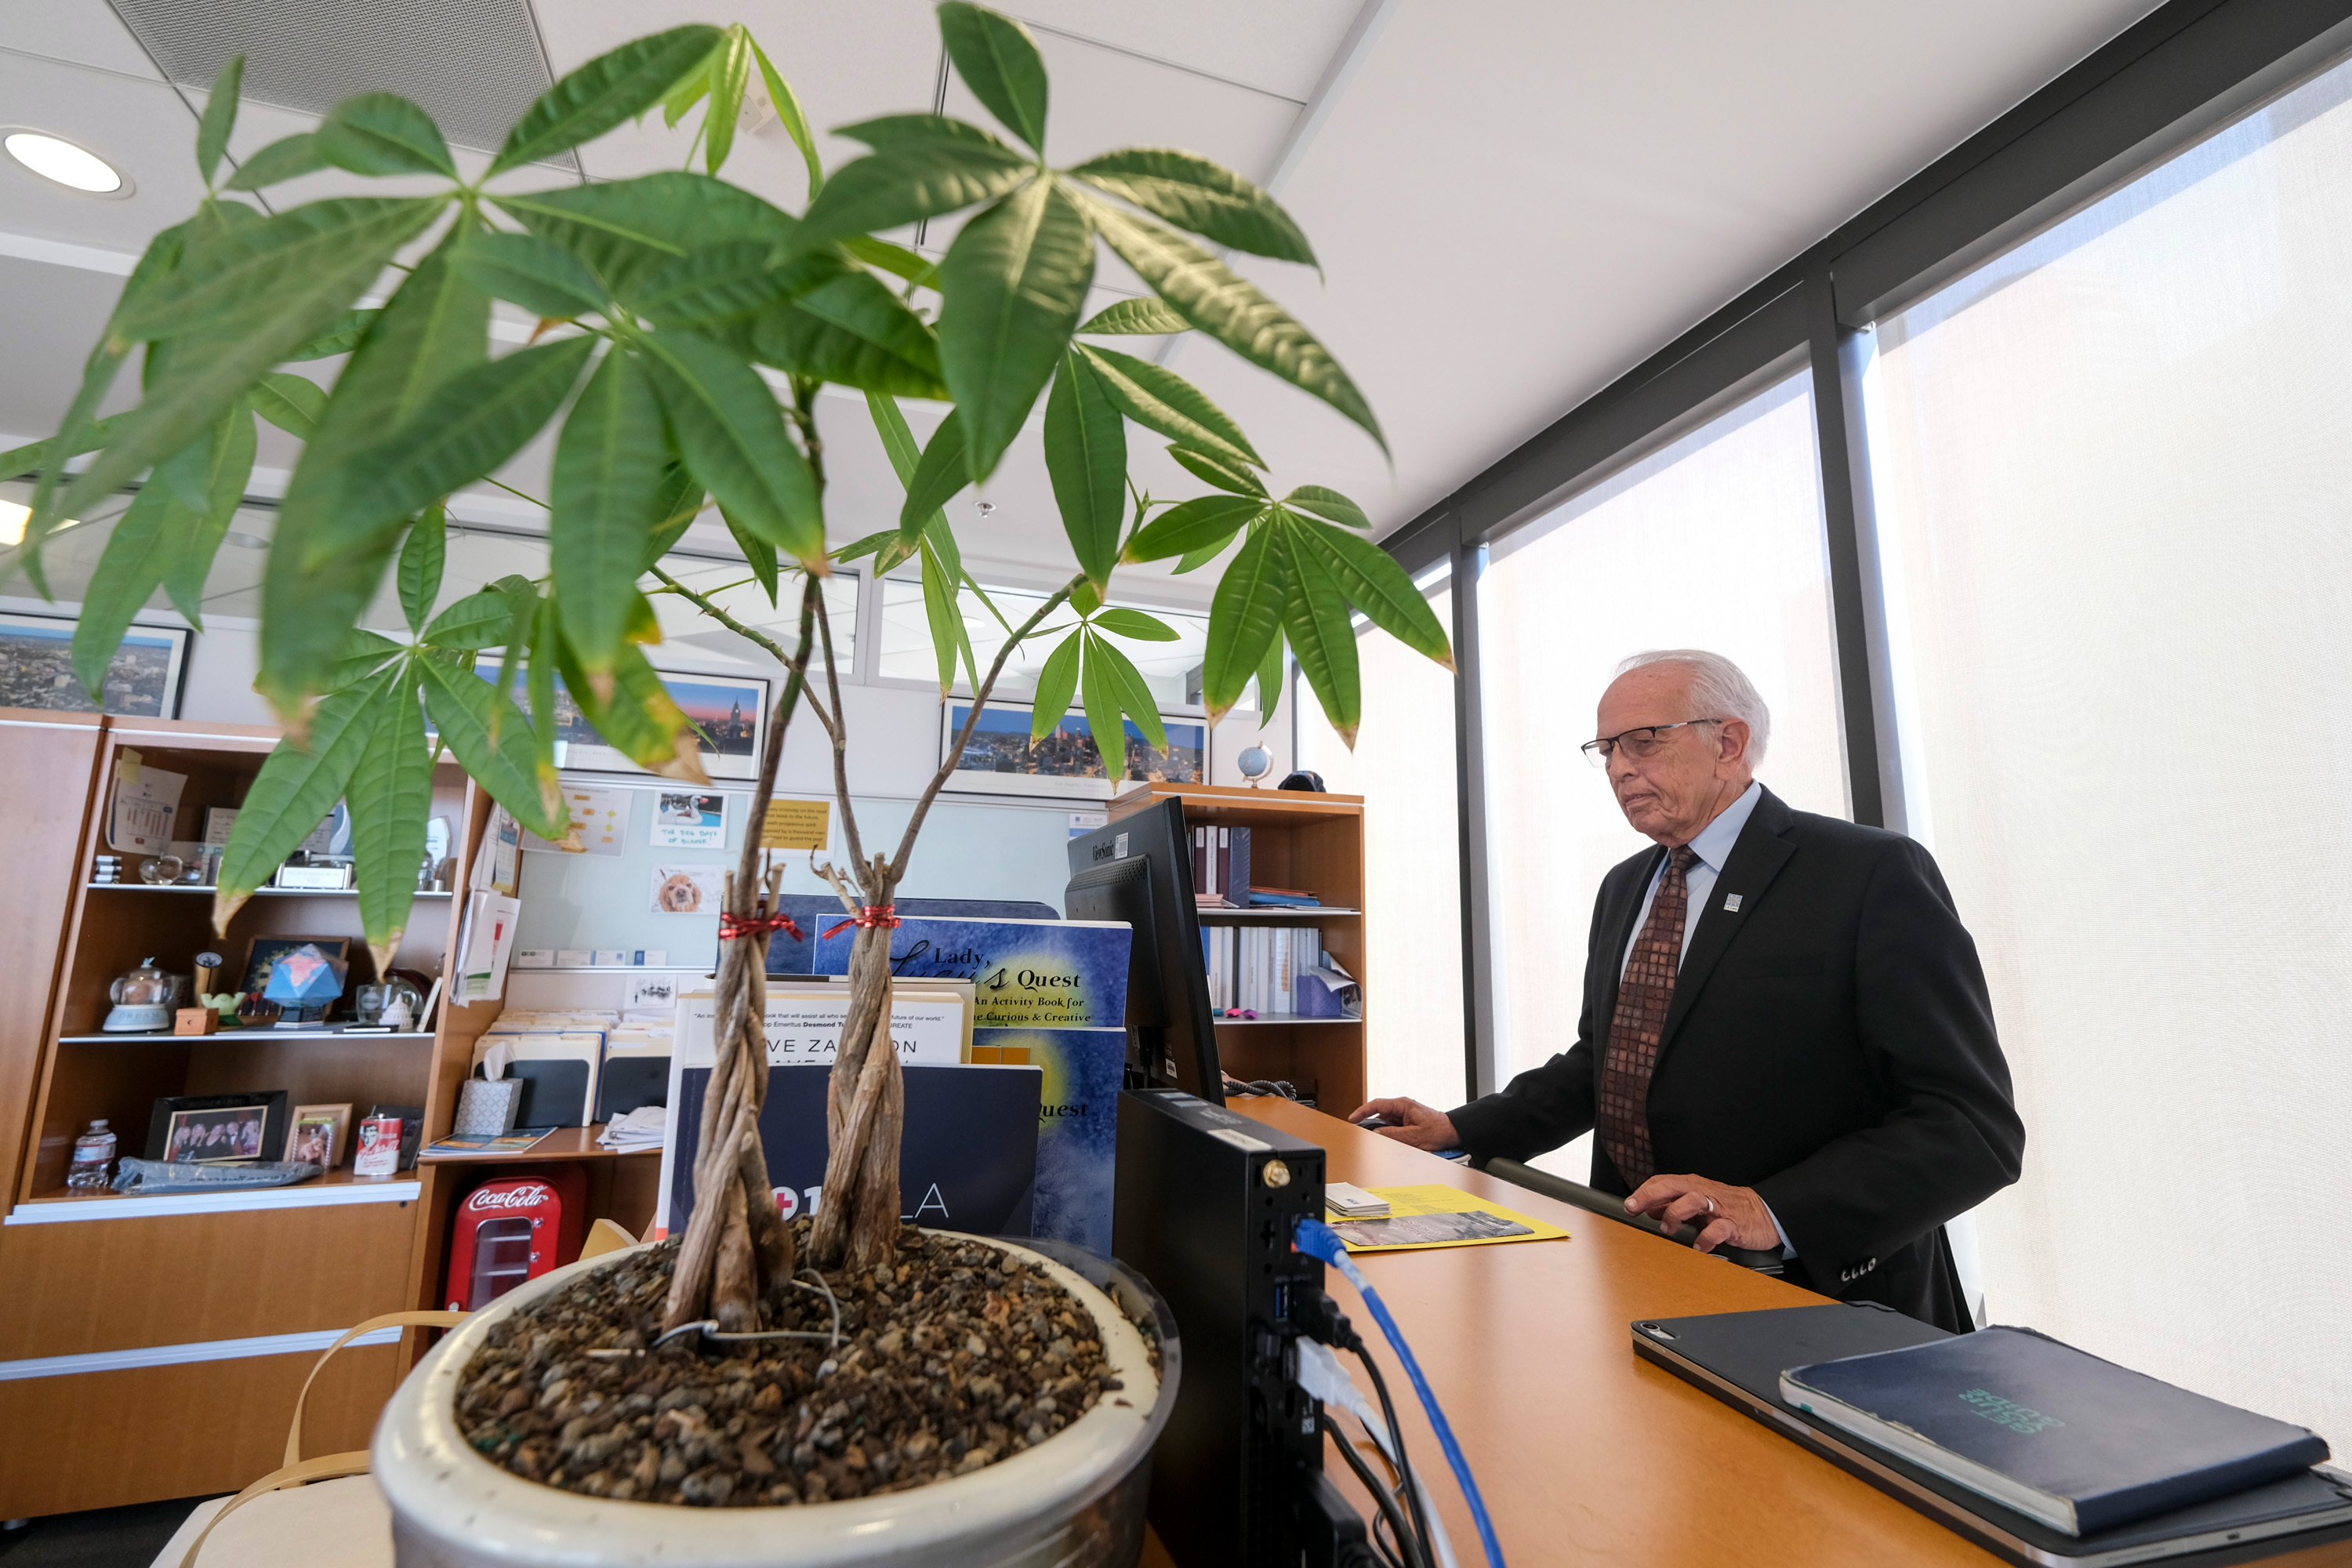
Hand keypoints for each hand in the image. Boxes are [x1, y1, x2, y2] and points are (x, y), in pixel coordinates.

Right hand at [1349, 1097, 1458, 1152]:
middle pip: (1378, 1114)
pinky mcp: (1405, 1123)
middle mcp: (1401, 1108)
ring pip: (1384, 1122)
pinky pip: (1391, 1128)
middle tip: (1358, 1133)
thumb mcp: (1415, 1136)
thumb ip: (1394, 1134)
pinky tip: (1386, 1142)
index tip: (1352, 1118)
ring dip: (1379, 1131)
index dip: (1362, 1111)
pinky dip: (1387, 1134)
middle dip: (1368, 1123)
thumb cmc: (1438, 1130)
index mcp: (1403, 1105)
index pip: (1377, 1105)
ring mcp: (1403, 1116)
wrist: (1452, 1132)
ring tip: (1374, 1141)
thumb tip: (1377, 1133)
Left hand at [1623, 1173, 1780, 1253]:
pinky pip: (1718, 1229)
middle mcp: (1704, 1193)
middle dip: (1651, 1195)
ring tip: (1669, 1228)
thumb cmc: (1728, 1208)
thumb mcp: (1698, 1204)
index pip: (1664, 1182)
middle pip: (1674, 1186)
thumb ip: (1673, 1204)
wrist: (1765, 1213)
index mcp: (1693, 1186)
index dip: (1644, 1192)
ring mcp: (1719, 1208)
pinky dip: (1706, 1239)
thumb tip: (1648, 1209)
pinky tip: (1699, 1247)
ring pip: (1694, 1200)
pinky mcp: (1734, 1224)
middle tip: (1634, 1208)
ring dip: (1676, 1212)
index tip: (1629, 1205)